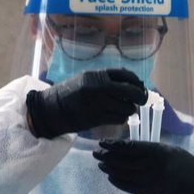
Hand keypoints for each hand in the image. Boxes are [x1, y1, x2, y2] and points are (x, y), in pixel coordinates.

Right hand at [25, 69, 147, 138]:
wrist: (51, 109)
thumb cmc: (71, 94)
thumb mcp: (87, 80)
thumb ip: (106, 80)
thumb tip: (131, 84)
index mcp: (96, 75)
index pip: (125, 75)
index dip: (137, 81)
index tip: (141, 86)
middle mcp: (98, 87)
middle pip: (130, 91)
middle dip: (140, 96)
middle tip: (142, 100)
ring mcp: (97, 103)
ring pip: (126, 107)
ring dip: (129, 110)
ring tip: (125, 110)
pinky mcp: (96, 118)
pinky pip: (118, 119)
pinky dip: (122, 118)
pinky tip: (118, 117)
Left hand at [95, 140, 193, 193]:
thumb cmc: (184, 164)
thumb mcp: (170, 150)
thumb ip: (150, 149)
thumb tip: (126, 148)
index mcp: (160, 153)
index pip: (132, 148)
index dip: (115, 145)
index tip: (103, 142)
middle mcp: (155, 168)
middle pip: (125, 161)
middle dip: (108, 157)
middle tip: (97, 153)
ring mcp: (153, 182)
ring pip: (125, 174)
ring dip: (111, 169)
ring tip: (102, 164)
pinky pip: (130, 188)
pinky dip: (119, 182)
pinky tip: (111, 177)